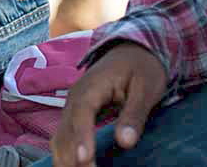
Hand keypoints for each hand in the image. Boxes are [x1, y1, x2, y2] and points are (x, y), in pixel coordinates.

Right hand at [51, 42, 166, 166]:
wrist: (133, 50)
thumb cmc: (142, 67)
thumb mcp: (146, 88)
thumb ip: (134, 114)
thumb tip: (125, 142)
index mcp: (92, 86)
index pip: (81, 113)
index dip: (81, 138)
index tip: (85, 160)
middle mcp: (75, 97)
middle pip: (65, 130)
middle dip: (72, 157)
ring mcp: (72, 107)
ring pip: (59, 138)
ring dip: (66, 160)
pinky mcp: (74, 115)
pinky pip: (64, 138)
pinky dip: (67, 155)